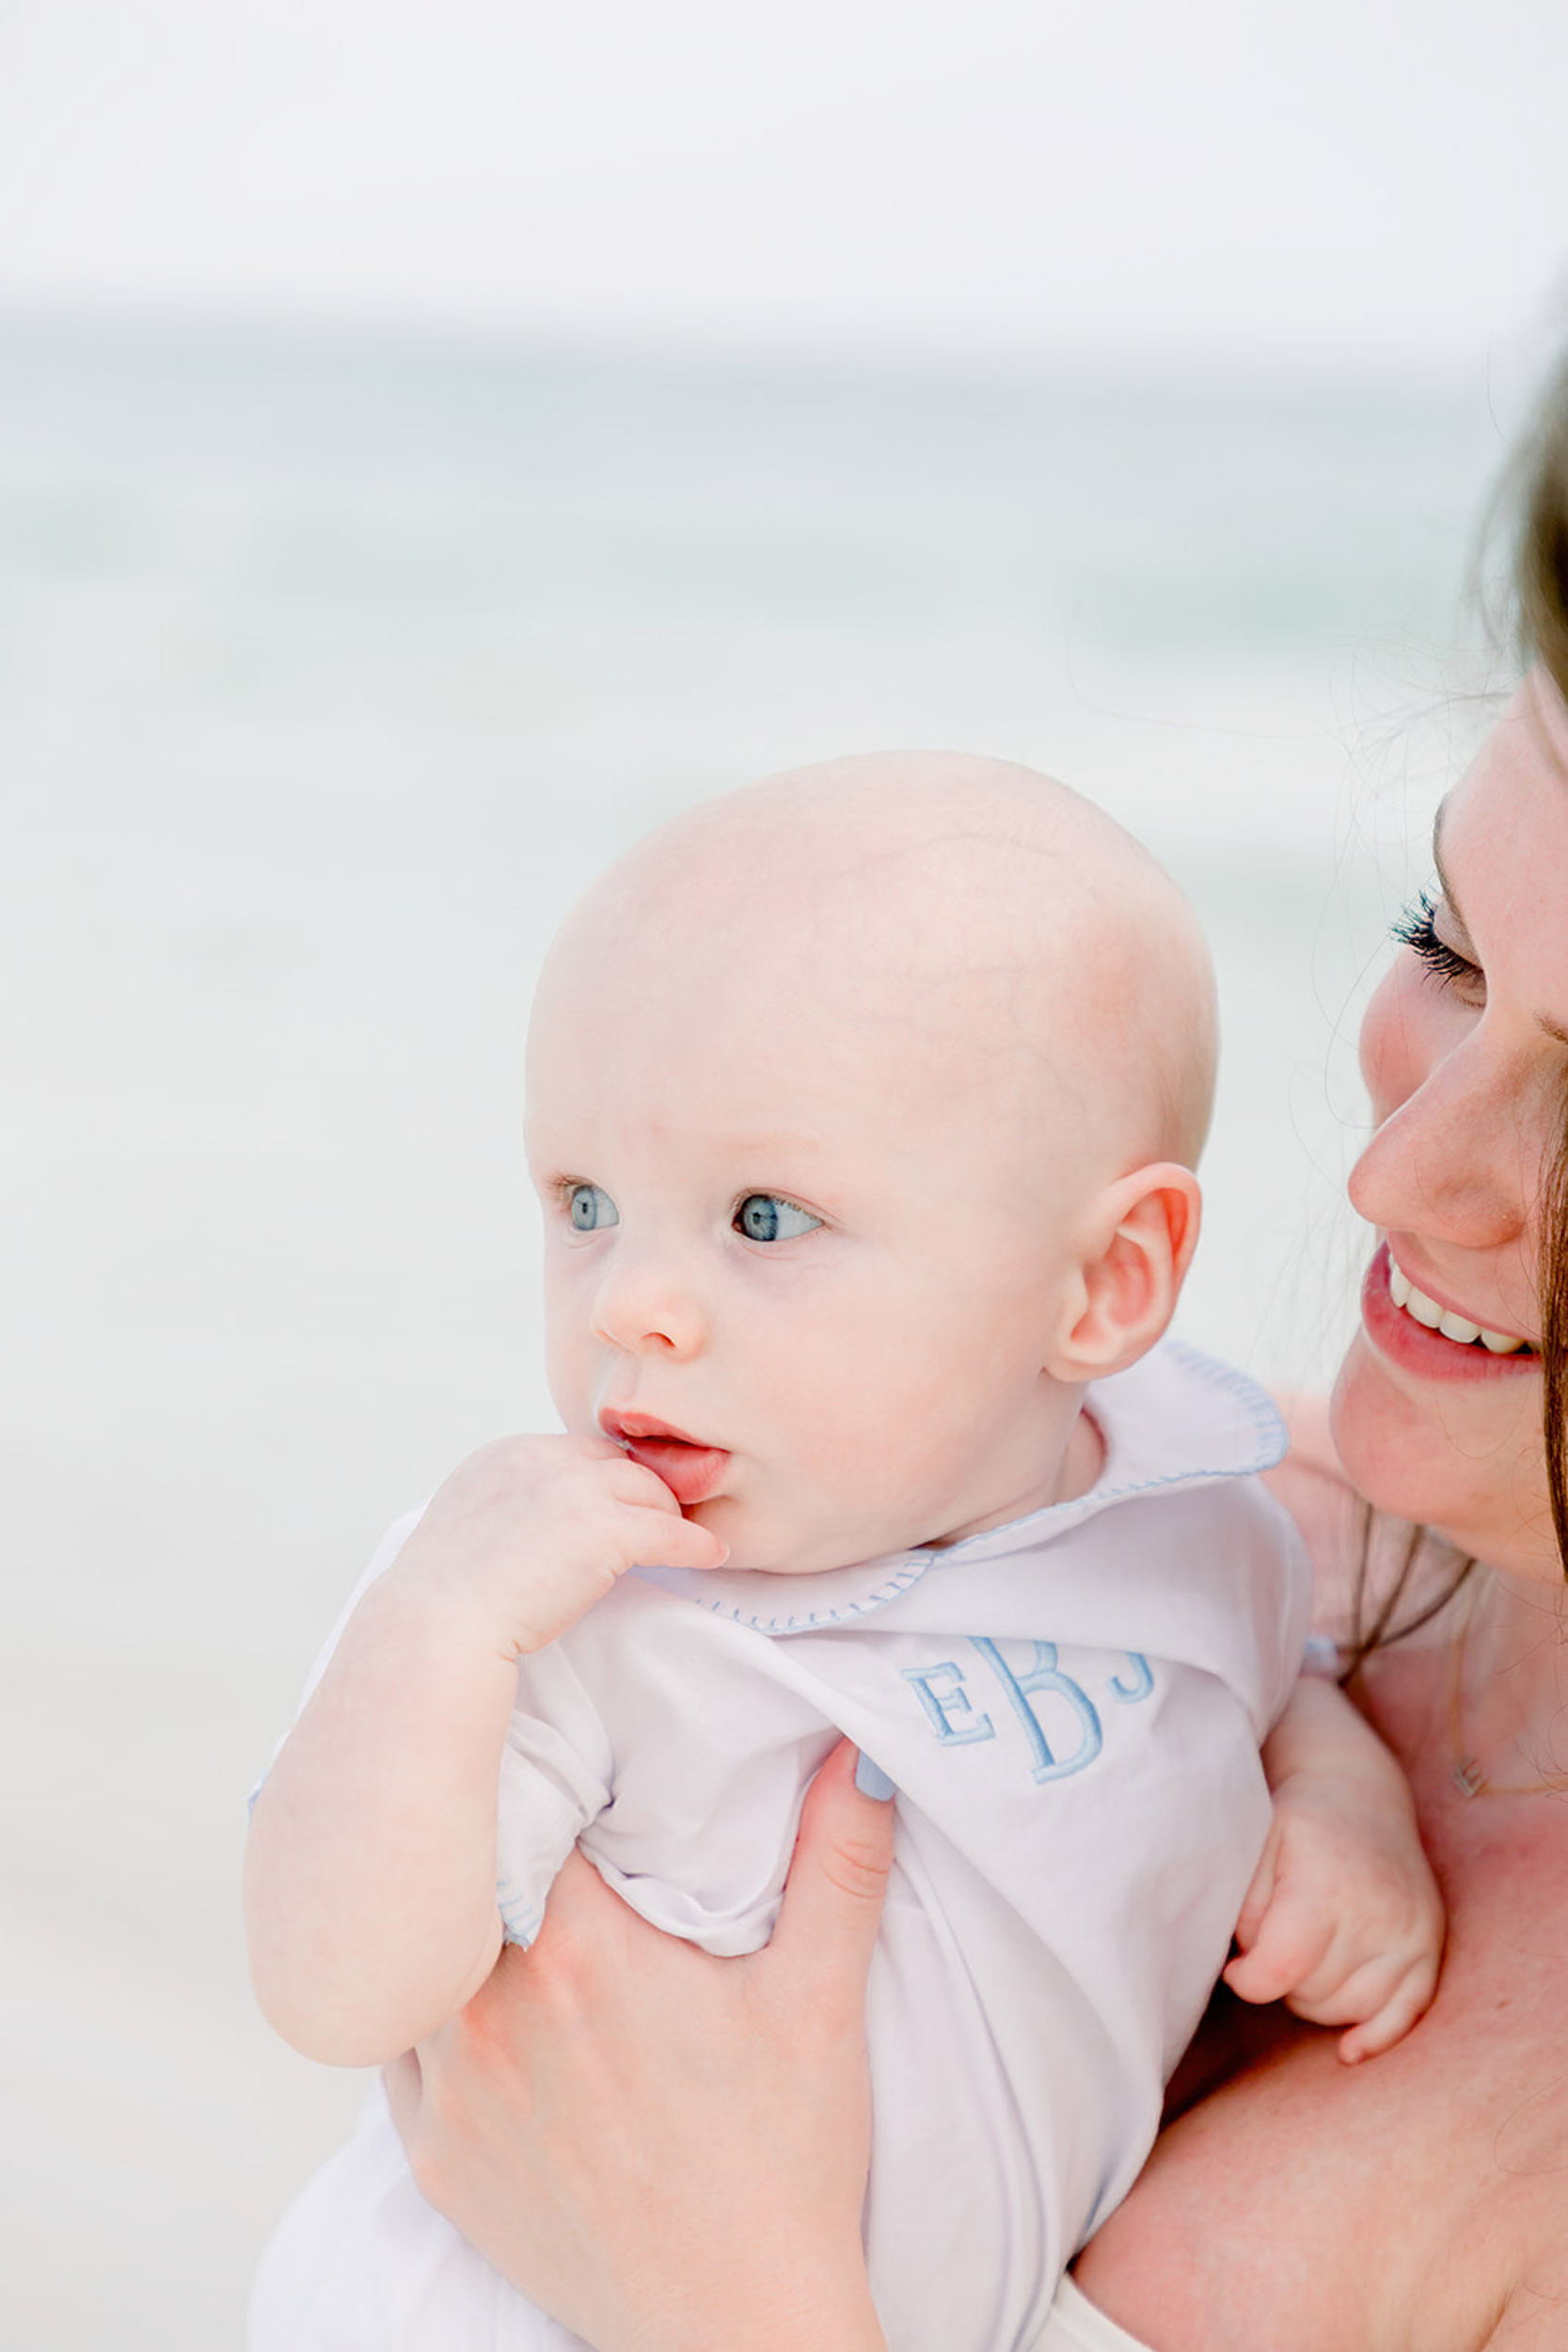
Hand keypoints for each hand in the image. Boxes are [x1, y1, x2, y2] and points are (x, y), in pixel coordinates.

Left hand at [385, 1740, 893, 2351]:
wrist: (736, 2328)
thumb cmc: (783, 2165)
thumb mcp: (822, 1999)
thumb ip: (839, 1859)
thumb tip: (861, 1752)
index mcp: (580, 1952)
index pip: (520, 1806)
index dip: (538, 1767)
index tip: (565, 1751)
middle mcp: (492, 2010)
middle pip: (459, 1874)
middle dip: (494, 1836)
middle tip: (535, 1807)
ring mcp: (449, 2089)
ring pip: (414, 1956)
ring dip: (450, 1921)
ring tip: (497, 1896)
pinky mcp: (431, 2157)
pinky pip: (397, 2045)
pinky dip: (425, 2007)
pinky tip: (476, 1994)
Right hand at [388, 1432, 727, 1656]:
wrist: (436, 1624)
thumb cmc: (442, 1598)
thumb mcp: (466, 1525)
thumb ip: (505, 1508)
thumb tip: (536, 1527)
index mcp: (505, 1454)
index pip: (577, 1452)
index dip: (604, 1480)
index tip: (620, 1504)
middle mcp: (543, 1459)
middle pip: (618, 1463)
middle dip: (644, 1490)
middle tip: (665, 1517)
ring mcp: (575, 1490)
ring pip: (650, 1490)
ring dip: (670, 1513)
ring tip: (685, 1536)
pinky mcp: (605, 1530)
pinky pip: (671, 1532)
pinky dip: (695, 1544)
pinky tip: (710, 1555)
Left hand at [1222, 1754, 1443, 2063]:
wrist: (1359, 1793)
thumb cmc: (1294, 1824)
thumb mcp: (1252, 1846)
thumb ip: (1242, 1908)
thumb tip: (1244, 1969)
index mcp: (1326, 1883)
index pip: (1282, 1968)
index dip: (1248, 1980)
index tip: (1235, 1966)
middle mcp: (1378, 1911)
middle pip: (1314, 1994)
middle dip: (1283, 1979)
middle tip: (1275, 1940)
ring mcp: (1412, 1932)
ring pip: (1353, 2010)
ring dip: (1318, 1998)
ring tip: (1304, 1954)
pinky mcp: (1431, 1946)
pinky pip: (1407, 2013)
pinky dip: (1377, 2035)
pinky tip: (1349, 2050)